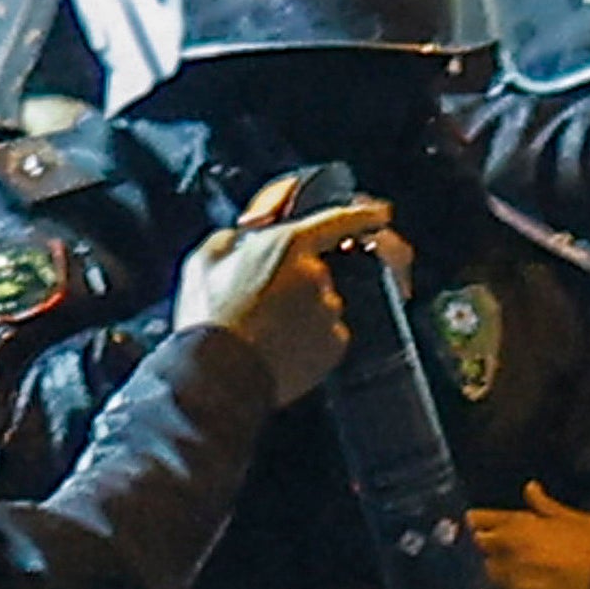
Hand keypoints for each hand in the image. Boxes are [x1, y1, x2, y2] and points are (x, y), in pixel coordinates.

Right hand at [174, 170, 403, 407]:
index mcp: (289, 244)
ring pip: (321, 305)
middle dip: (295, 282)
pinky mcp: (333, 345)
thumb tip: (251, 237)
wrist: (220, 375)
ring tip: (263, 331)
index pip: (338, 220)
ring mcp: (329, 312)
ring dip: (299, 313)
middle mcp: (318, 276)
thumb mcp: (208, 256)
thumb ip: (239, 236)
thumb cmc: (208, 314)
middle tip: (259, 303)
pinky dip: (307, 340)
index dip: (362, 215)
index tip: (381, 213)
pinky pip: (326, 335)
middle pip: (317, 272)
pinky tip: (278, 348)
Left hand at [470, 478, 589, 588]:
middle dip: (482, 547)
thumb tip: (529, 487)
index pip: (485, 520)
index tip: (471, 521)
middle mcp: (511, 552)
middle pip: (481, 548)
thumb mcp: (576, 518)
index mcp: (522, 526)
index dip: (477, 521)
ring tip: (496, 574)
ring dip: (491, 573)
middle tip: (485, 548)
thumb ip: (546, 506)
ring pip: (488, 576)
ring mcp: (515, 581)